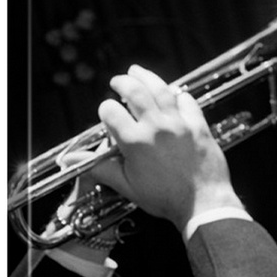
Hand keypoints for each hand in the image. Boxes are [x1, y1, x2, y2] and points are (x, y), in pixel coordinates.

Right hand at [63, 64, 242, 231]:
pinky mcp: (199, 126)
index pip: (110, 111)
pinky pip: (187, 100)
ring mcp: (179, 124)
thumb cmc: (166, 199)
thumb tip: (71, 160)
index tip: (109, 116)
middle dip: (122, 82)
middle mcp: (156, 127)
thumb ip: (101, 168)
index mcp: (134, 141)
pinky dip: (177, 94)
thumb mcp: (127, 187)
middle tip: (117, 81)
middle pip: (134, 91)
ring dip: (146, 77)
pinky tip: (171, 93)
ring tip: (137, 71)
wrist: (205, 205)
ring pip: (160, 89)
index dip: (106, 111)